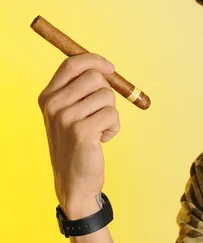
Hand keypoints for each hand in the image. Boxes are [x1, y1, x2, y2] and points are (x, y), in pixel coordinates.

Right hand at [38, 53, 119, 217]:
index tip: (110, 68)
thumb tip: (105, 68)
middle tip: (101, 112)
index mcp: (47, 97)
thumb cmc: (78, 144)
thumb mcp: (71, 113)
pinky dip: (114, 127)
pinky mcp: (81, 131)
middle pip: (94, 77)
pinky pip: (112, 114)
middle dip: (107, 92)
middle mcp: (53, 105)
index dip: (94, 60)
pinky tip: (102, 139)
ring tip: (100, 129)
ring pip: (107, 96)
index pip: (71, 64)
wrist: (74, 182)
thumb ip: (82, 90)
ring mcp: (65, 118)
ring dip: (111, 112)